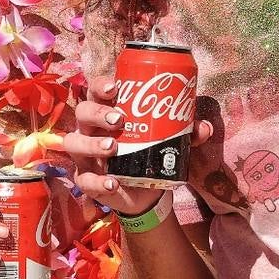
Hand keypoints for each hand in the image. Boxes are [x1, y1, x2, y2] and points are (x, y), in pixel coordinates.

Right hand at [63, 78, 213, 215]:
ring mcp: (84, 155)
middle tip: (119, 119)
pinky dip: (97, 181)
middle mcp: (90, 130)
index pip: (96, 92)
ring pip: (74, 143)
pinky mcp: (86, 179)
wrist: (146, 192)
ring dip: (91, 143)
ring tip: (112, 147)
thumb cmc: (149, 153)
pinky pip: (84, 179)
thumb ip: (185, 133)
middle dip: (97, 113)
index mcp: (106, 112)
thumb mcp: (169, 141)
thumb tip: (204, 127)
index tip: (116, 88)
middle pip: (82, 112)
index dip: (101, 86)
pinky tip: (113, 182)